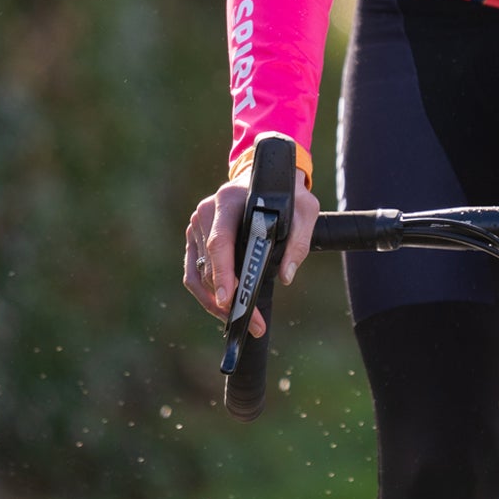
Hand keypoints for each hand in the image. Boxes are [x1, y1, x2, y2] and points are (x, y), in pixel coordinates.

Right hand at [184, 173, 318, 337]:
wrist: (266, 176)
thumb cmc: (285, 193)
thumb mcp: (304, 210)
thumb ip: (299, 240)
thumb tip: (286, 276)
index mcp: (227, 201)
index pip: (219, 242)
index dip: (222, 274)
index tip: (230, 300)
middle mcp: (205, 213)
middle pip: (207, 265)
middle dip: (226, 299)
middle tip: (251, 322)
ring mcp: (196, 227)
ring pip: (197, 275)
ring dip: (216, 303)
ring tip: (244, 321)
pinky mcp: (195, 240)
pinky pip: (195, 273)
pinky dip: (208, 295)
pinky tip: (226, 309)